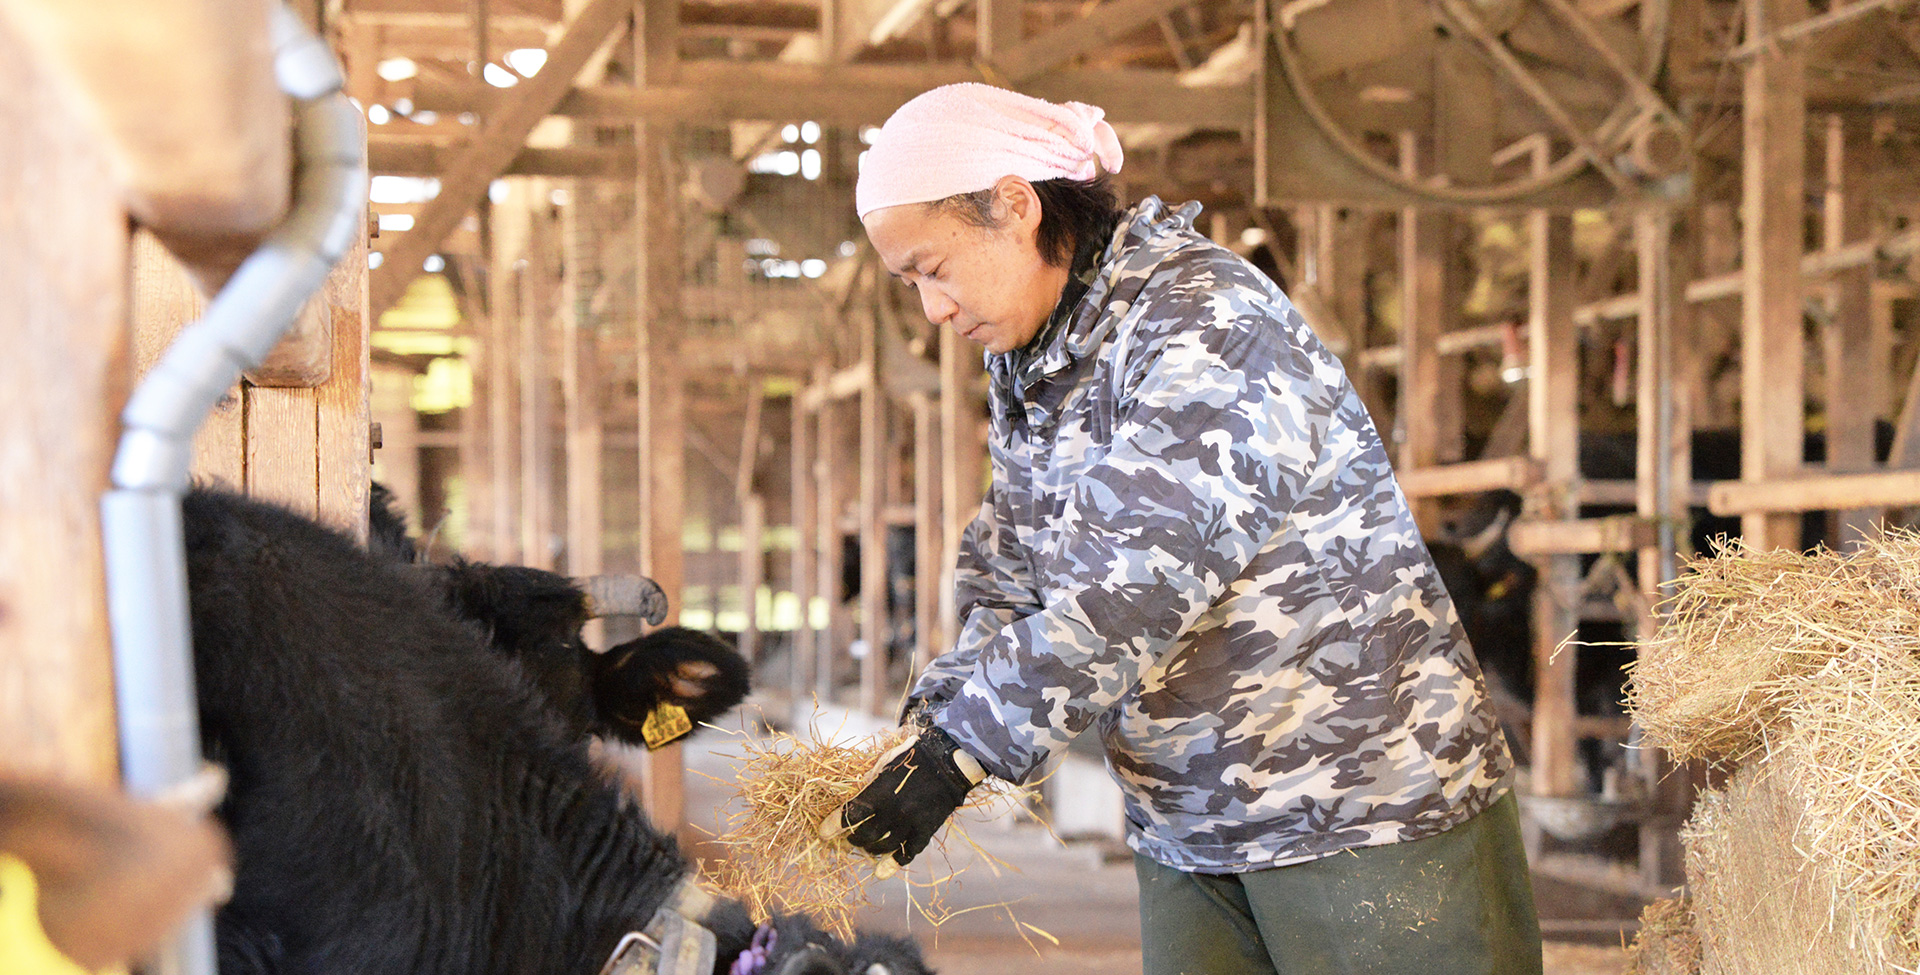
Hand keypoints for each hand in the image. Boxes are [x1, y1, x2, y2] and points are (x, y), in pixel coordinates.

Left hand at [818, 726, 984, 872]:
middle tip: (850, 838)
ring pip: (883, 847)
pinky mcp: (926, 830)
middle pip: (865, 835)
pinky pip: (907, 853)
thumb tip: (854, 800)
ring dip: (870, 850)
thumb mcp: (886, 763)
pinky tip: (882, 869)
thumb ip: (870, 782)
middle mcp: (894, 810)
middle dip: (853, 839)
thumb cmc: (914, 757)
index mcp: (881, 791)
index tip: (824, 833)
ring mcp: (911, 823)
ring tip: (866, 847)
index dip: (834, 826)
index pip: (851, 814)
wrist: (949, 762)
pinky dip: (893, 863)